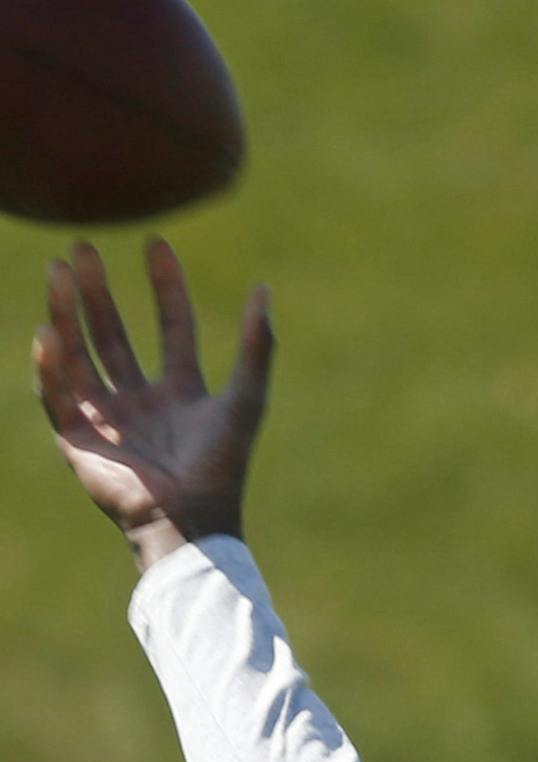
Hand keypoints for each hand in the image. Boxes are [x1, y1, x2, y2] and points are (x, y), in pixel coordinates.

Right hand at [33, 239, 274, 571]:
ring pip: (79, 355)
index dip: (166, 287)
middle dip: (97, 293)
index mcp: (182, 391)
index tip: (157, 244)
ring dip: (66, 314)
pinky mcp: (79, 440)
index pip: (172, 326)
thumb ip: (256, 346)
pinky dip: (50, 365)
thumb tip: (264, 289)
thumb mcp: (245, 398)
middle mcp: (141, 401)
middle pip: (113, 335)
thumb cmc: (221, 464)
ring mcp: (107, 419)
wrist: (190, 517)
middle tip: (82, 249)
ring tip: (58, 271)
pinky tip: (48, 332)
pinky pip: (56, 395)